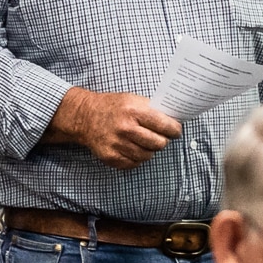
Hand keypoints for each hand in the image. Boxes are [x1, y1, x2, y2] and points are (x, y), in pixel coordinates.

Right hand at [49, 86, 183, 168]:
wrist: (85, 116)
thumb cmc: (113, 107)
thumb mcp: (132, 99)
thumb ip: (152, 110)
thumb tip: (174, 120)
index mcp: (133, 111)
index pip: (164, 125)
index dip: (175, 130)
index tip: (176, 131)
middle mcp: (125, 128)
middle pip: (158, 143)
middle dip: (163, 141)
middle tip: (161, 137)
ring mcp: (117, 144)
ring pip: (147, 156)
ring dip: (149, 150)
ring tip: (144, 142)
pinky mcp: (111, 157)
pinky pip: (134, 163)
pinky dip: (137, 158)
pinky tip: (133, 148)